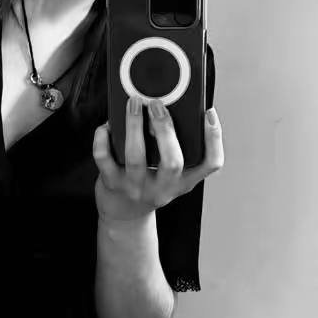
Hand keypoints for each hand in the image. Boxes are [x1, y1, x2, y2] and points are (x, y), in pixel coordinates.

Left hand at [92, 96, 223, 221]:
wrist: (124, 213)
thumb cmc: (150, 183)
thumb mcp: (171, 173)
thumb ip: (176, 146)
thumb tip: (170, 106)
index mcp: (184, 181)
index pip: (210, 164)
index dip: (214, 139)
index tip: (209, 114)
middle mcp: (163, 187)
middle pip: (172, 162)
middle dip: (165, 129)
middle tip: (157, 104)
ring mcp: (136, 187)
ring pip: (136, 158)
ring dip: (134, 127)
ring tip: (133, 105)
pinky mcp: (112, 184)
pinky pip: (104, 158)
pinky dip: (103, 138)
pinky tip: (107, 126)